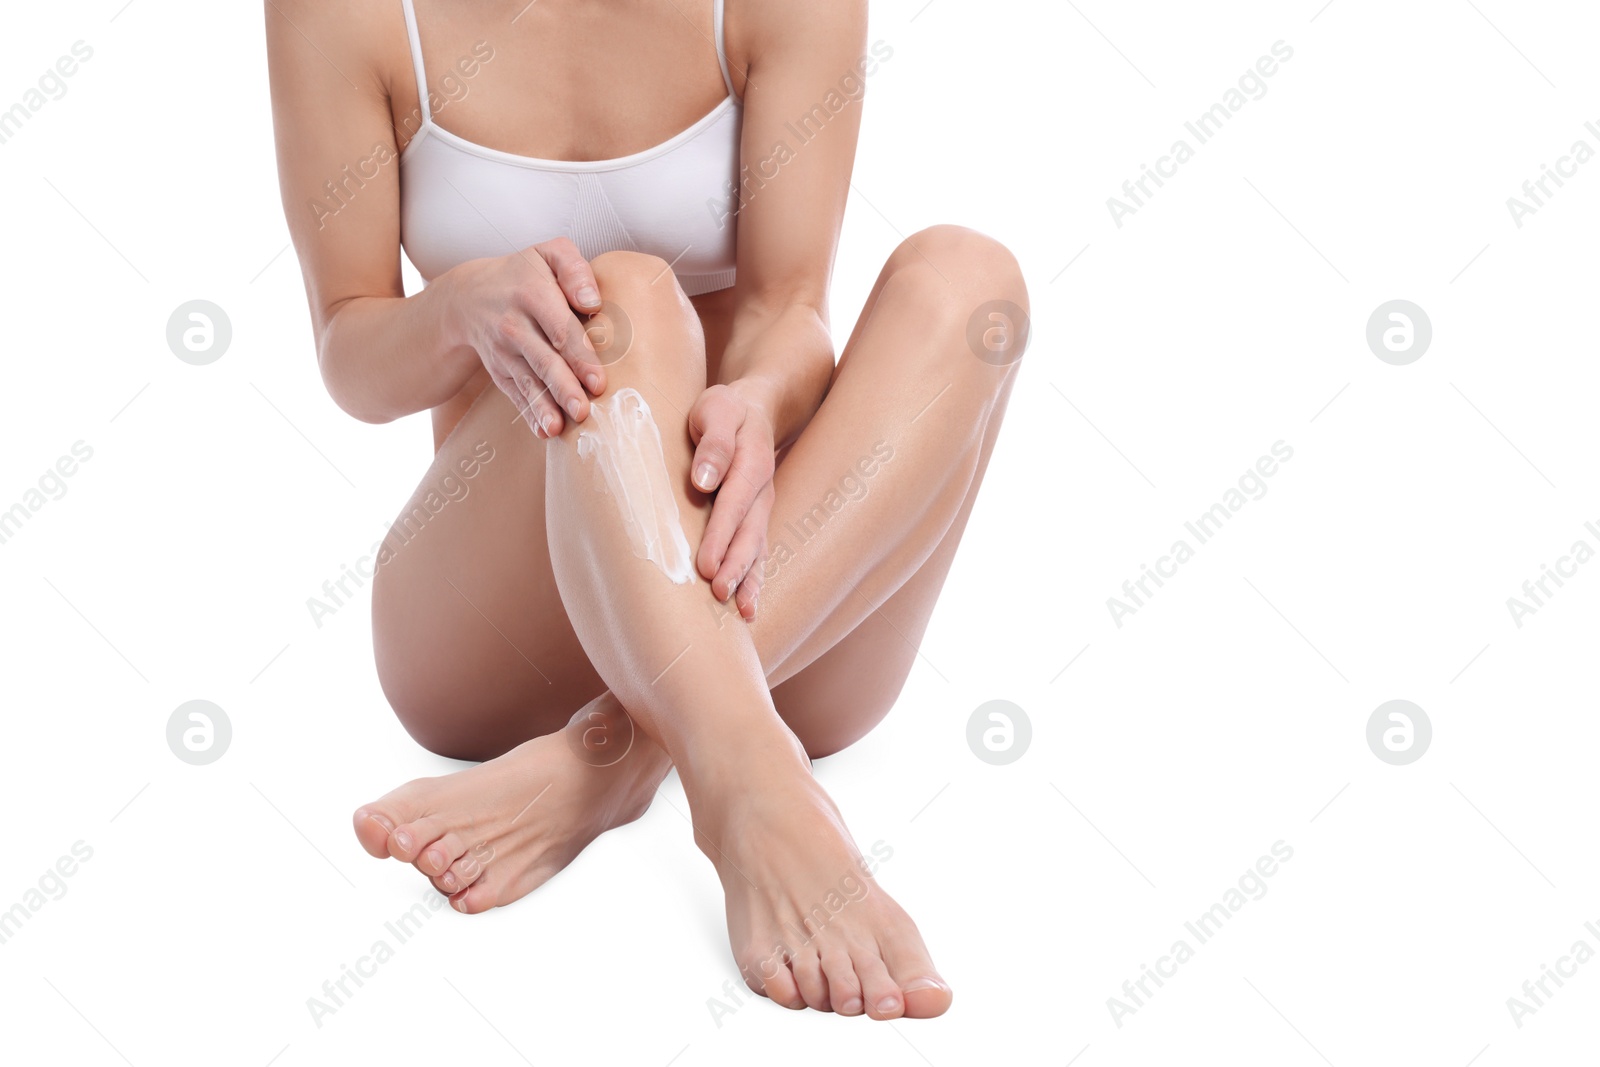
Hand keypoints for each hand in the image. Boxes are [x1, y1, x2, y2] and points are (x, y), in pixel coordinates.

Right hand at [445, 236, 607, 437]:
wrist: (467, 296)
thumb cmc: (525, 275)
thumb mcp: (548, 254)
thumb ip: (574, 268)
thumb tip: (592, 302)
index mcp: (532, 293)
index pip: (559, 328)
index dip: (579, 356)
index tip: (598, 380)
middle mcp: (514, 325)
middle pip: (543, 360)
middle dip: (563, 387)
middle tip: (583, 410)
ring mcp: (503, 352)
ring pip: (528, 382)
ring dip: (544, 408)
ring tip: (560, 428)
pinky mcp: (499, 372)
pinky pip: (515, 395)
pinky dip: (529, 415)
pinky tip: (544, 433)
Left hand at [688, 382, 775, 618]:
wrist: (755, 408)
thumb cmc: (726, 409)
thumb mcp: (716, 409)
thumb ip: (713, 442)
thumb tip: (702, 481)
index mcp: (751, 462)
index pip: (733, 503)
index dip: (720, 536)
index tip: (704, 565)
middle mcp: (762, 490)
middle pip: (750, 533)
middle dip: (735, 566)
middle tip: (718, 593)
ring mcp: (762, 507)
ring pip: (758, 548)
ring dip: (749, 580)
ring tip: (744, 612)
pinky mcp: (756, 519)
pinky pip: (758, 552)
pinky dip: (755, 580)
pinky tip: (748, 608)